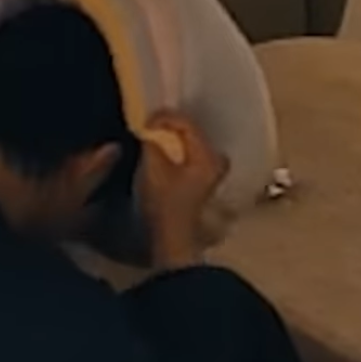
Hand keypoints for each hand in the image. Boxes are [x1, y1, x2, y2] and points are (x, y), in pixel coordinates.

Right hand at [136, 112, 228, 268]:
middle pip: (193, 135)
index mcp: (208, 154)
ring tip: (152, 142)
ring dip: (173, 144)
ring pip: (192, 150)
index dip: (163, 118)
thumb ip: (152, 142)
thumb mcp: (153, 167)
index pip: (186, 122)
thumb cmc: (164, 204)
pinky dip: (175, 158)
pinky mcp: (203, 192)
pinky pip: (189, 163)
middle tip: (149, 128)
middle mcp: (217, 163)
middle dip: (171, 129)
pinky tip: (160, 162)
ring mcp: (212, 179)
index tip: (142, 122)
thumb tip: (150, 131)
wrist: (173, 244)